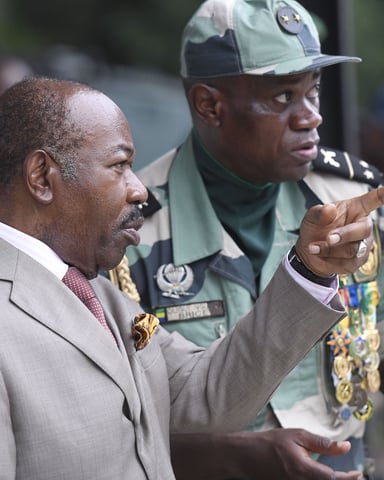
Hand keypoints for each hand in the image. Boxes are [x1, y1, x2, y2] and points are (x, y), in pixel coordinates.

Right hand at [170, 429, 362, 479]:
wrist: (247, 455)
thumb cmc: (271, 442)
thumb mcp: (297, 435)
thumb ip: (322, 443)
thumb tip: (345, 447)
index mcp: (304, 469)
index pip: (333, 479)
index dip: (348, 478)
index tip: (357, 474)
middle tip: (351, 476)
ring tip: (339, 476)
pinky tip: (322, 476)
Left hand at [295, 186, 383, 276]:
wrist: (309, 252)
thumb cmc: (315, 228)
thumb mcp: (311, 218)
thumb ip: (318, 213)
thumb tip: (329, 209)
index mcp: (355, 209)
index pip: (372, 200)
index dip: (381, 196)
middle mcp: (363, 226)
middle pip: (363, 230)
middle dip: (344, 235)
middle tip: (328, 238)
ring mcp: (363, 245)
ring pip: (353, 250)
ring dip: (330, 250)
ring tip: (313, 247)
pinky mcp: (358, 262)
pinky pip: (347, 263)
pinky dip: (329, 261)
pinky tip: (319, 256)